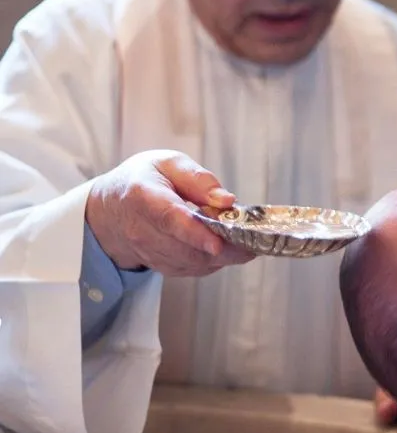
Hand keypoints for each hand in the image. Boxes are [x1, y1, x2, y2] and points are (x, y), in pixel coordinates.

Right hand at [86, 149, 255, 275]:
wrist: (109, 210)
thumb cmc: (143, 180)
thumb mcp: (167, 163)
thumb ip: (198, 179)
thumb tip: (226, 200)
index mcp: (143, 196)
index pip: (170, 219)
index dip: (195, 233)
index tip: (218, 242)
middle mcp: (142, 230)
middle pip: (186, 248)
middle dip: (224, 248)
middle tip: (252, 241)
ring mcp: (149, 252)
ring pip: (193, 263)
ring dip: (223, 256)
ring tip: (244, 241)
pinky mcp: (160, 266)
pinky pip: (192, 269)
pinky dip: (213, 261)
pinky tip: (224, 247)